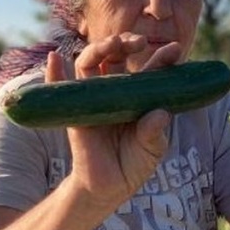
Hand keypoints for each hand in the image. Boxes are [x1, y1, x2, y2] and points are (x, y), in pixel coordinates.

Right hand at [45, 33, 180, 208]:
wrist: (108, 187)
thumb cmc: (134, 164)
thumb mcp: (151, 150)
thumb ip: (154, 133)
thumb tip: (159, 114)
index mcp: (139, 96)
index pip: (150, 70)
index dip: (162, 58)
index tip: (175, 50)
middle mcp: (116, 91)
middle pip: (117, 57)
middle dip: (127, 44)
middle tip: (140, 42)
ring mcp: (93, 98)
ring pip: (91, 63)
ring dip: (99, 48)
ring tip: (112, 43)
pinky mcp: (72, 110)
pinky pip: (60, 87)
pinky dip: (54, 71)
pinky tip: (54, 57)